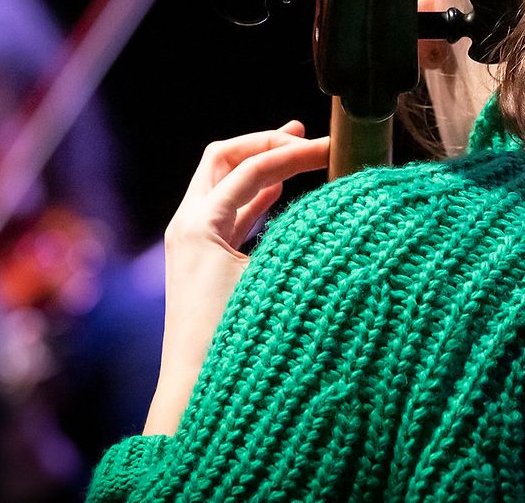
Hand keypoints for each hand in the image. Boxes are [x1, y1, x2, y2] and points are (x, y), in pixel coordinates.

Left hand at [144, 120, 328, 433]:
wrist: (197, 391)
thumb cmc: (234, 341)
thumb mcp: (271, 282)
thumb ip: (298, 239)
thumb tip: (337, 213)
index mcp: (199, 226)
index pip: (253, 171)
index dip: (295, 153)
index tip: (332, 146)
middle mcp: (187, 227)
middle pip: (223, 160)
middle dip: (264, 143)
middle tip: (302, 132)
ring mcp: (189, 244)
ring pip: (222, 184)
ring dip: (259, 166)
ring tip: (295, 151)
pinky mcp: (200, 263)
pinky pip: (227, 213)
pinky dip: (254, 195)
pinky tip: (280, 194)